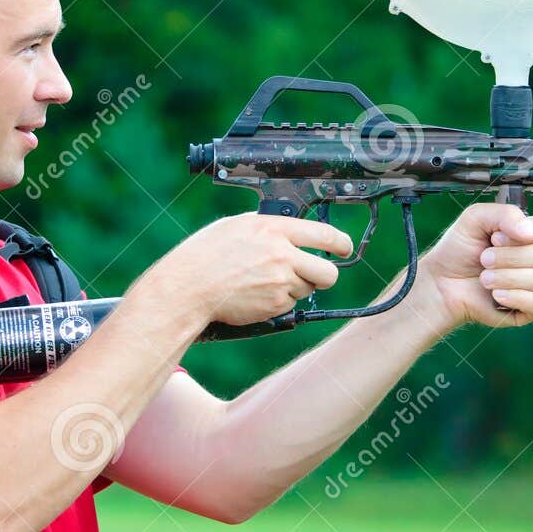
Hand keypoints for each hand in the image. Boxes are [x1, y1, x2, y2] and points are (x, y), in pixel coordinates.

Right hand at [145, 213, 353, 325]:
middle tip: (316, 275)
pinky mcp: (274, 305)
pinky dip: (277, 301)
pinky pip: (288, 304)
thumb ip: (268, 228)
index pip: (325, 234)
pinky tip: (254, 294)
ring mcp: (280, 282)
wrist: (188, 288)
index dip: (341, 243)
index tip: (344, 248)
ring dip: (293, 288)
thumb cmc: (205, 255)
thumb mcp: (237, 226)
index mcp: (273, 228)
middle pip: (328, 273)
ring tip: (263, 282)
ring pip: (306, 289)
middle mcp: (282, 254)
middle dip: (326, 276)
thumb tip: (290, 231)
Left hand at [413, 202, 532, 331]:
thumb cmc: (458, 250)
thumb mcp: (475, 218)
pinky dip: (516, 297)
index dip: (531, 232)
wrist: (441, 283)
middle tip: (483, 259)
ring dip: (508, 277)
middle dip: (510, 257)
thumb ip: (505, 214)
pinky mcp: (529, 309)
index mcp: (528, 234)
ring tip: (484, 278)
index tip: (498, 237)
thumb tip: (530, 231)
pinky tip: (495, 295)